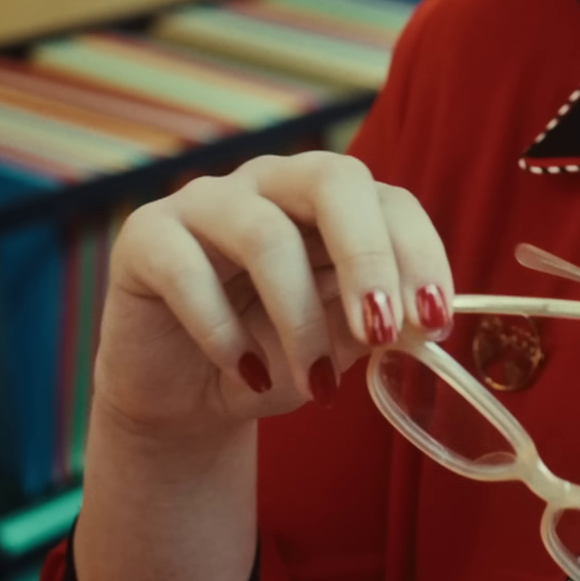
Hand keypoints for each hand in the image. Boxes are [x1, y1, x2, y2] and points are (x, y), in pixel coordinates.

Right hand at [93, 152, 453, 446]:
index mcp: (329, 202)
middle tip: (382, 330)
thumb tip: (423, 320)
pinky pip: (188, 269)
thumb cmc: (272, 360)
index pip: (388, 200)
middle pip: (332, 180)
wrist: (186, 400)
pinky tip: (246, 372)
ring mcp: (205, 203)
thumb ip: (376, 325)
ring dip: (298, 318)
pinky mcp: (145, 237)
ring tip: (315, 385)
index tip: (435, 319)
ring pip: (265, 233)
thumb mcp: (336, 349)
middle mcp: (271, 184)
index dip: (418, 253)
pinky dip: (224, 332)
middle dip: (367, 257)